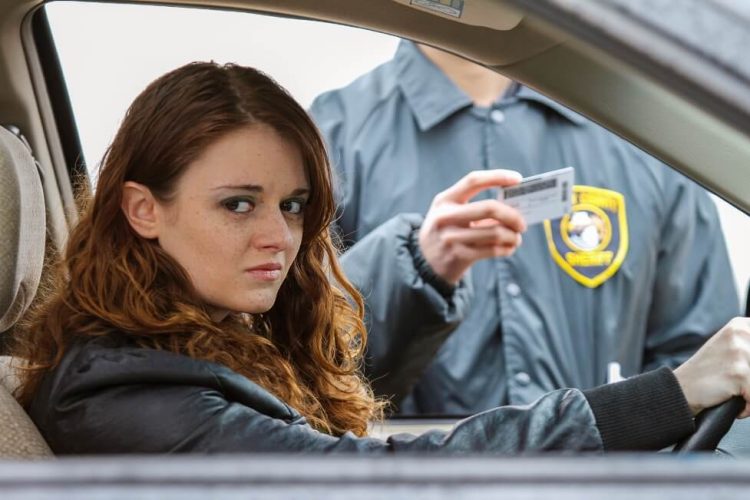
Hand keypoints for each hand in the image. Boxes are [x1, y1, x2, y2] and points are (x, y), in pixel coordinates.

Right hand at [418, 169, 526, 283]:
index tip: (517, 179)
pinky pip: (493, 250)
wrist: (424, 262)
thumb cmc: (446, 232)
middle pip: (489, 208)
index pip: (473, 180)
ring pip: (495, 233)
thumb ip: (476, 207)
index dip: (497, 177)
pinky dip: (507, 248)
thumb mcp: (450, 214)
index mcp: (444, 200)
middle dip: (513, 215)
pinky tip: (509, 247)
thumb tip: (514, 207)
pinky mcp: (459, 256)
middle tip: (522, 223)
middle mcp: (445, 217)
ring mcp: (451, 237)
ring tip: (516, 238)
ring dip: (513, 236)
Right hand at [674, 317, 749, 416]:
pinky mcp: (739, 372)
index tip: (745, 370)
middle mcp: (742, 333)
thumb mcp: (732, 350)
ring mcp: (740, 351)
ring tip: (736, 391)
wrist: (681, 388)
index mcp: (742, 325)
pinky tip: (731, 398)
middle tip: (741, 383)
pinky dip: (748, 405)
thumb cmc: (709, 374)